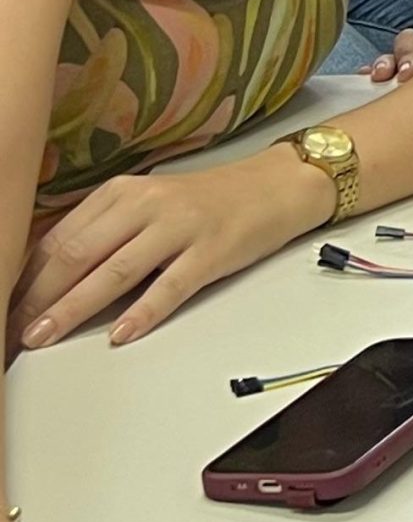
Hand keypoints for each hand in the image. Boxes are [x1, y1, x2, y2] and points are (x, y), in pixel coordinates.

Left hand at [10, 147, 326, 351]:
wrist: (277, 186)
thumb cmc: (209, 202)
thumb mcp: (147, 205)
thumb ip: (103, 232)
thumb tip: (48, 278)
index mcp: (122, 193)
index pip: (59, 238)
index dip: (26, 278)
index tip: (8, 308)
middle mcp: (147, 205)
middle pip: (78, 255)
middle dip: (38, 298)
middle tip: (15, 331)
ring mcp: (181, 227)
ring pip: (114, 271)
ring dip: (73, 308)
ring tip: (45, 336)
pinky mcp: (212, 250)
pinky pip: (170, 286)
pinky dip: (143, 312)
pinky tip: (121, 333)